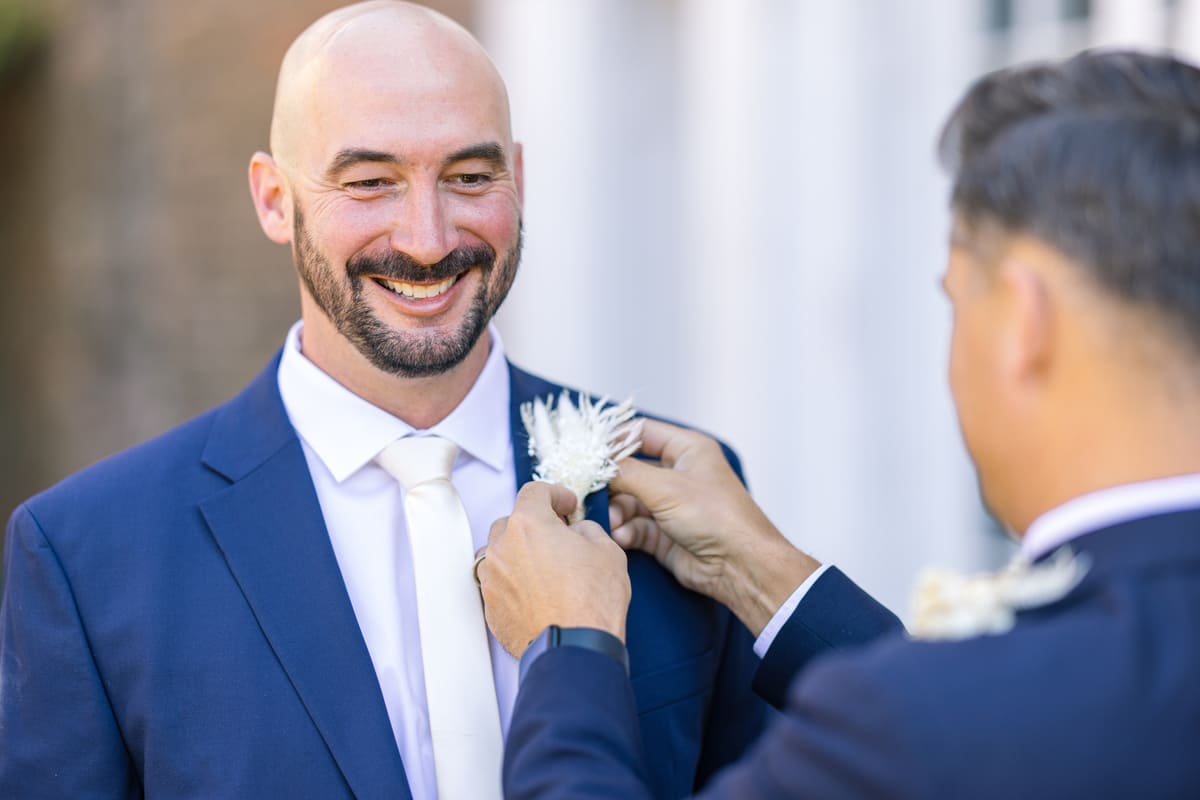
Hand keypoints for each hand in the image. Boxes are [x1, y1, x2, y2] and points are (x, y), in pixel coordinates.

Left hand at [478, 482, 630, 657]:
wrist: (575, 649)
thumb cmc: (593, 600)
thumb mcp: (606, 550)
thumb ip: (586, 529)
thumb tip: (576, 531)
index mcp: (528, 524)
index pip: (534, 492)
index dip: (555, 494)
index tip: (567, 505)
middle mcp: (502, 547)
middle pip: (512, 521)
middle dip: (534, 525)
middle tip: (559, 537)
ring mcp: (492, 579)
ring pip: (500, 554)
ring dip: (519, 553)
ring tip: (545, 568)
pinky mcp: (491, 608)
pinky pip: (499, 584)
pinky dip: (514, 582)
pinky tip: (537, 594)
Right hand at [608, 419, 819, 635]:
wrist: (740, 566)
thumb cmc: (716, 516)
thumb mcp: (666, 487)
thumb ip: (626, 473)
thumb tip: (598, 466)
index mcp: (687, 449)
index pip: (642, 432)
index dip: (614, 439)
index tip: (587, 451)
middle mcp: (678, 474)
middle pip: (630, 470)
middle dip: (611, 485)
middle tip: (591, 493)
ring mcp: (671, 505)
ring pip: (628, 502)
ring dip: (617, 513)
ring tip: (613, 524)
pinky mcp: (665, 534)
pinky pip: (634, 527)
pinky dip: (626, 531)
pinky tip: (623, 538)